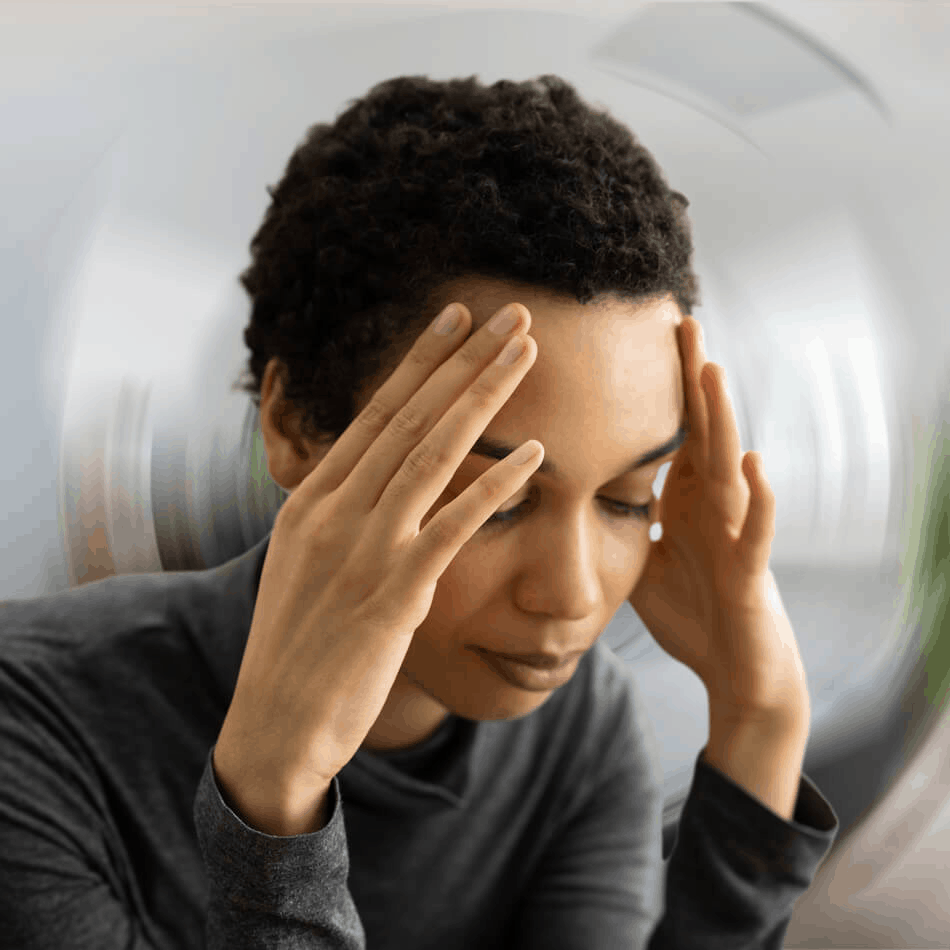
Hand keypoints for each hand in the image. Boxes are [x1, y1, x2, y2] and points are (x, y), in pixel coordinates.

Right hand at [214, 301, 543, 816]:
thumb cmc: (296, 646)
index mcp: (312, 499)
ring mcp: (363, 549)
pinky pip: (454, 528)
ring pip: (433, 455)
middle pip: (411, 418)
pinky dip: (496, 488)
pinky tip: (536, 458)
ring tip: (526, 354)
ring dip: (484, 399)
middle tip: (512, 314)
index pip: (376, 413)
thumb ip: (342, 516)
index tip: (457, 320)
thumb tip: (382, 486)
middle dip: (466, 360)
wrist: (274, 725)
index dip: (421, 362)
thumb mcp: (305, 564)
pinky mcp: (394, 593)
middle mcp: (334, 511)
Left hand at [629, 317, 808, 723]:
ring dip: (722, 419)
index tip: (648, 338)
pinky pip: (756, 530)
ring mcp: (735, 533)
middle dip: (692, 380)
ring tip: (712, 370)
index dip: (663, 388)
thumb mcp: (644, 562)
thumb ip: (623, 525)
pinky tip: (752, 461)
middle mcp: (713, 506)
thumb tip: (578, 498)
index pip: (675, 432)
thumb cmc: (694, 612)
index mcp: (686, 500)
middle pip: (702, 432)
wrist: (733, 669)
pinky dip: (758, 497)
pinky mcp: (749, 570)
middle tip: (682, 322)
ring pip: (729, 466)